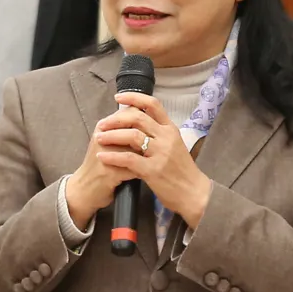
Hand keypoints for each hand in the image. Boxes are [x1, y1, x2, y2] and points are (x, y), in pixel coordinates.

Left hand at [89, 91, 213, 226]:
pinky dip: (112, 156)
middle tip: (101, 124)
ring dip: (111, 136)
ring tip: (98, 138)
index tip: (118, 97)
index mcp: (170, 129)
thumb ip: (158, 133)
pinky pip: (128, 159)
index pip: (153, 105)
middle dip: (116, 119)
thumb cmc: (181, 171)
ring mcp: (161, 153)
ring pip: (132, 136)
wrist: (194, 193)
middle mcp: (166, 137)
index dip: (134, 97)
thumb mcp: (174, 146)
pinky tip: (102, 157)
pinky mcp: (153, 170)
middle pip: (137, 118)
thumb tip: (137, 122)